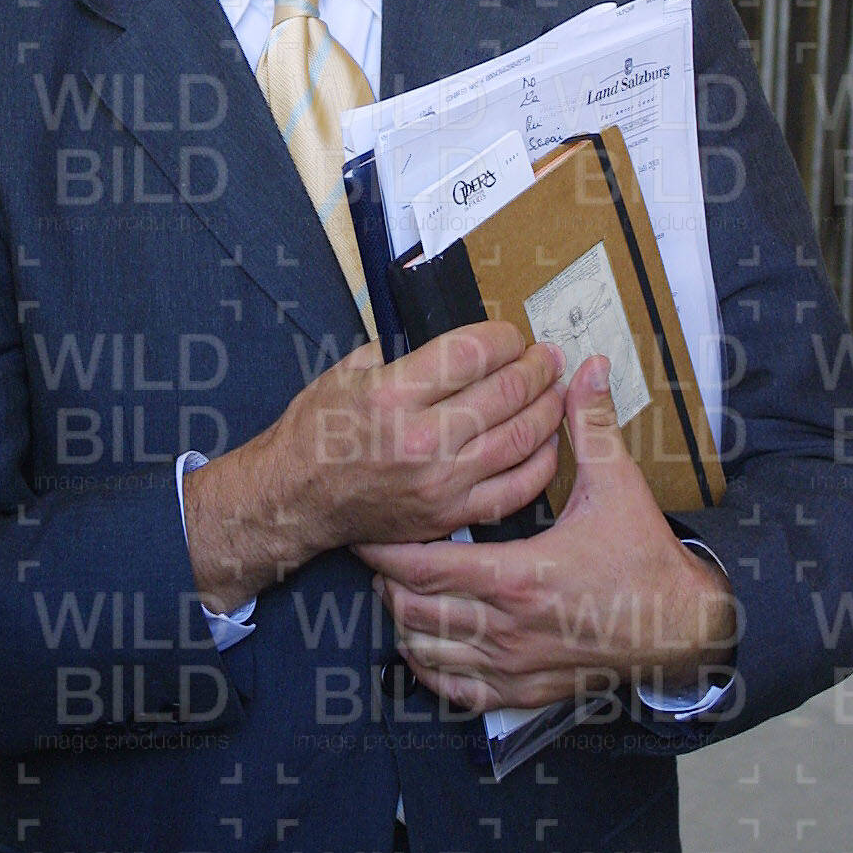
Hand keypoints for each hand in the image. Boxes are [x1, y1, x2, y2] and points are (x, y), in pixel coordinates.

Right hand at [183, 321, 564, 612]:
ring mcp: (440, 483)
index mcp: (393, 395)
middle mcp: (421, 440)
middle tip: (547, 356)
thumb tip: (459, 344)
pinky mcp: (449, 516)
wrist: (296, 498)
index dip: (505, 338)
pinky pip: (515, 489)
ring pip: (520, 438)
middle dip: (536, 367)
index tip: (512, 335)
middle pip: (506, 391)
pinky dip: (541, 463)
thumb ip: (405, 354)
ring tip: (555, 390)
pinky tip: (548, 442)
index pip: (474, 352)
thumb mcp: (349, 371)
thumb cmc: (319, 430)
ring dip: (548, 408)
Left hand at [356, 357, 737, 714]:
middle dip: (385, 581)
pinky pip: (456, 691)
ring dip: (403, 621)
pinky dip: (430, 667)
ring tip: (397, 589)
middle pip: (411, 609)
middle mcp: (507, 627)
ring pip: (426, 651)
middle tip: (379, 551)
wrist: (682, 626)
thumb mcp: (618, 486)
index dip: (385, 549)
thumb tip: (586, 370)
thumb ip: (591, 426)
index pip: (423, 566)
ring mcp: (513, 665)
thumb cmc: (645, 559)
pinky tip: (426, 643)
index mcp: (518, 575)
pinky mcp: (524, 691)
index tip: (369, 528)